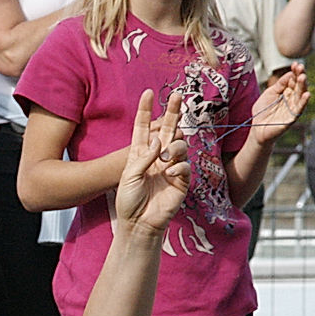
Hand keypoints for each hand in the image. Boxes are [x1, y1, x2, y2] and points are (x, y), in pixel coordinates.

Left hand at [114, 90, 188, 237]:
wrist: (139, 223)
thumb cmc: (129, 200)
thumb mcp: (129, 176)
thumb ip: (143, 157)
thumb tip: (159, 140)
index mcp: (140, 154)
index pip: (143, 128)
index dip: (145, 110)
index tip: (147, 92)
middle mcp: (156, 157)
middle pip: (166, 129)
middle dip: (172, 111)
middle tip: (177, 94)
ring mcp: (170, 167)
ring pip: (179, 145)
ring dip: (174, 147)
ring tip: (164, 159)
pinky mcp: (181, 180)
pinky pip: (185, 165)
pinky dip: (178, 166)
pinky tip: (170, 174)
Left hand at [250, 62, 309, 144]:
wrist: (257, 128)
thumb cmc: (262, 111)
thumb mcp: (269, 93)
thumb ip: (279, 84)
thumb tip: (290, 74)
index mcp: (286, 91)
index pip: (293, 79)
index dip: (295, 71)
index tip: (295, 64)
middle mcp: (292, 98)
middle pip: (299, 85)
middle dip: (300, 75)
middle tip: (300, 67)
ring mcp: (293, 107)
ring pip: (301, 95)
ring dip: (303, 86)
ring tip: (303, 77)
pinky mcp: (292, 117)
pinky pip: (300, 109)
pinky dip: (304, 102)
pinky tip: (307, 94)